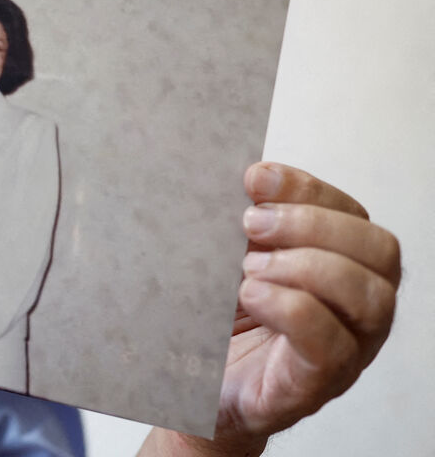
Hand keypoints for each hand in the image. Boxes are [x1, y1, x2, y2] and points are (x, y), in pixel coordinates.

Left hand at [144, 162, 400, 455]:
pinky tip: (252, 295)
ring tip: (248, 267)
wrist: (189, 389)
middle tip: (250, 223)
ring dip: (306, 267)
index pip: (355, 216)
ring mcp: (345, 351)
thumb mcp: (227, 260)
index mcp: (341, 269)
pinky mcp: (313, 385)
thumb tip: (246, 178)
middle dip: (312, 224)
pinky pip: (331, 346)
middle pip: (379, 251)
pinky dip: (291, 308)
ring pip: (370, 298)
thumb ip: (243, 225)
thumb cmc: (215, 321)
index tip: (255, 178)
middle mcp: (356, 310)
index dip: (309, 190)